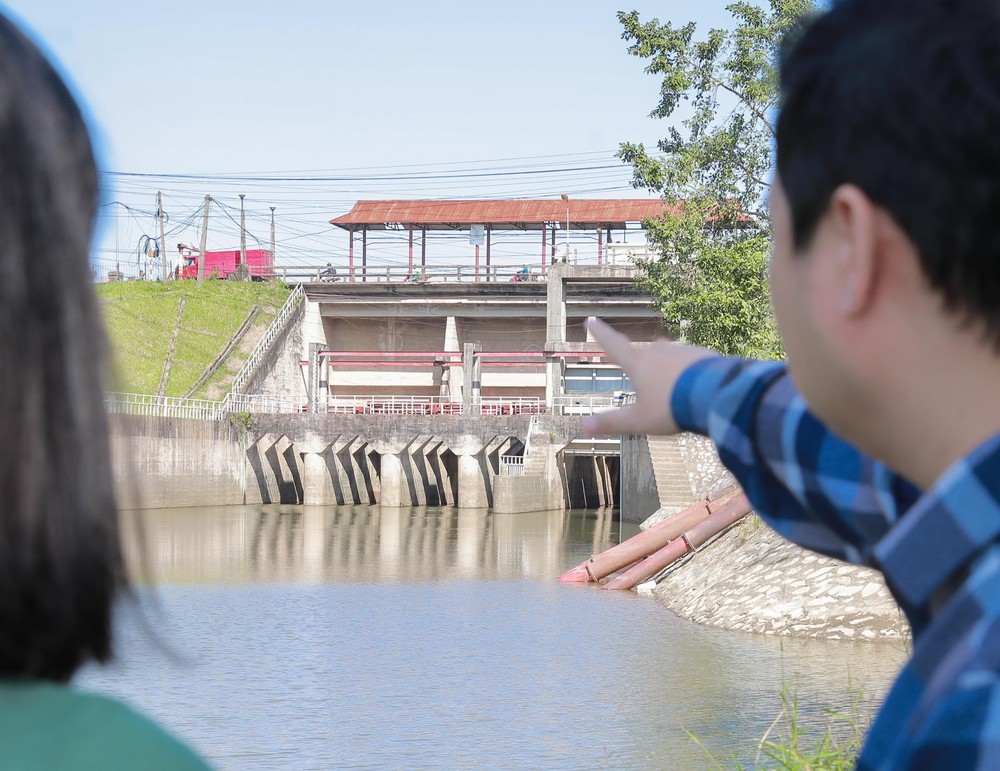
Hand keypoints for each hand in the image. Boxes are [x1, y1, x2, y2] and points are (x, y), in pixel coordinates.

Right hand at [581, 318, 713, 436]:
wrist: (716, 395)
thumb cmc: (672, 408)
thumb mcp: (639, 420)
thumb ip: (613, 422)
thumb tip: (584, 426)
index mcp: (639, 363)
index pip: (614, 345)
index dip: (601, 333)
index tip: (591, 320)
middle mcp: (659, 351)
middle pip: (645, 351)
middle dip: (641, 359)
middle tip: (638, 366)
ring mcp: (683, 351)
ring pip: (669, 354)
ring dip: (667, 366)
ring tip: (671, 384)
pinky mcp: (704, 356)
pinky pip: (692, 361)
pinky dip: (689, 371)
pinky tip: (695, 385)